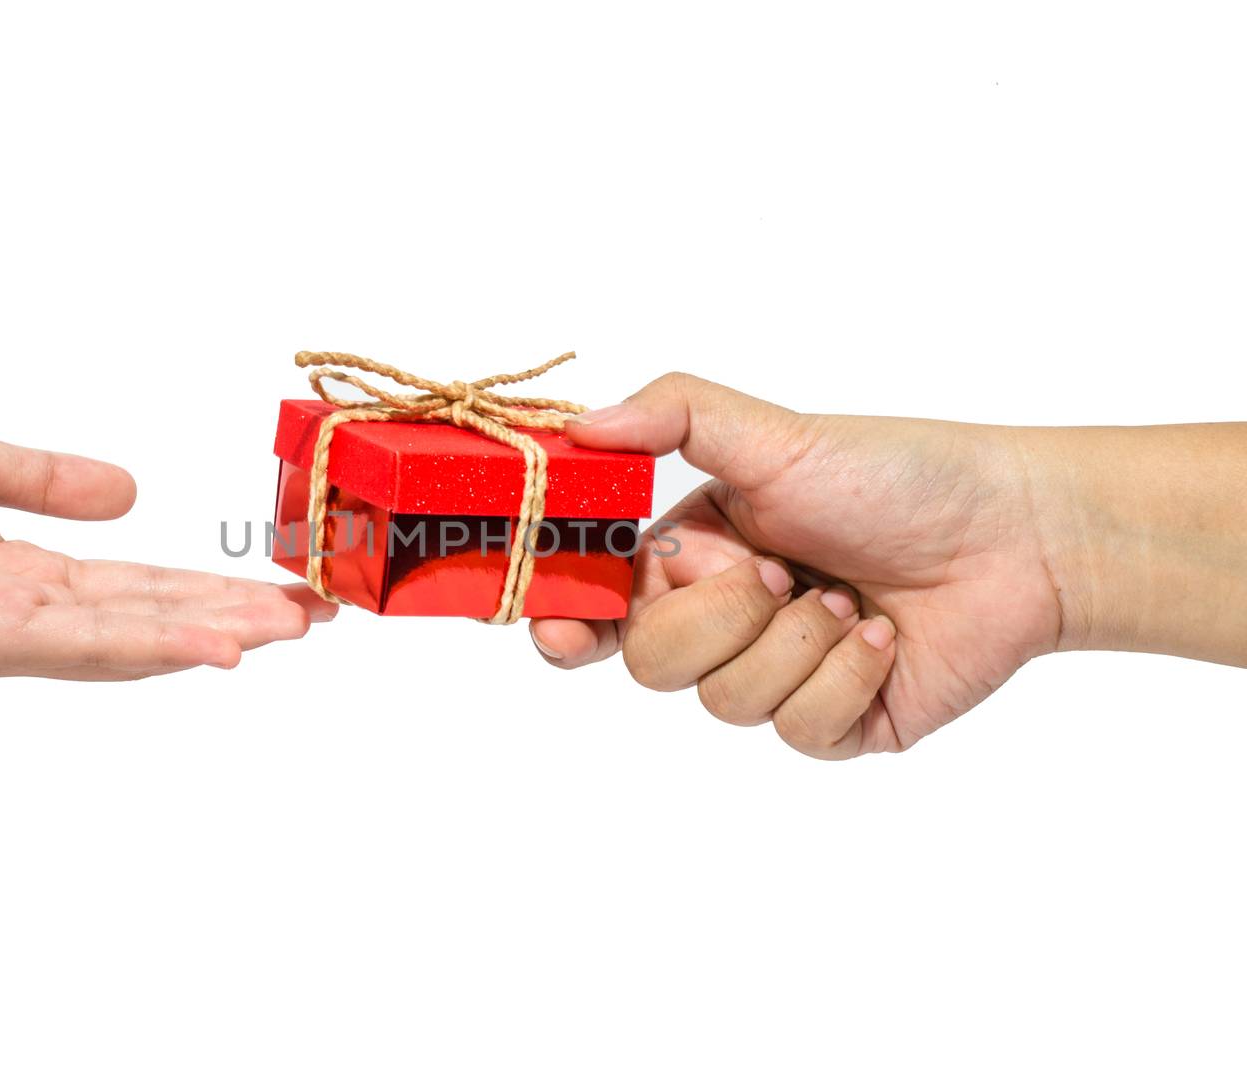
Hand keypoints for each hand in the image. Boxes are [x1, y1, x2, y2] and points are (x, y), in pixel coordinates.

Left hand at [0, 395, 332, 679]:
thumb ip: (54, 482)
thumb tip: (134, 492)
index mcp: (23, 583)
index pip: (139, 592)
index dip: (214, 588)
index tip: (283, 583)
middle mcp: (19, 623)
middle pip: (150, 624)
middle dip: (237, 620)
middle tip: (321, 615)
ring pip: (131, 644)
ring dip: (217, 636)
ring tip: (294, 629)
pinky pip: (82, 642)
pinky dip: (156, 644)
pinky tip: (217, 644)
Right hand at [530, 373, 1070, 758]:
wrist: (1014, 535)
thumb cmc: (898, 475)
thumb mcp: (777, 435)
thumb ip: (672, 416)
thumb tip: (579, 426)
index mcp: (694, 556)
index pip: (601, 604)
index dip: (570, 622)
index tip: (568, 626)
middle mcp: (725, 622)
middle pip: (653, 663)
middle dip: (718, 616)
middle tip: (780, 571)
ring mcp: (777, 678)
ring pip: (725, 701)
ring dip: (797, 640)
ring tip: (851, 596)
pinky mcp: (833, 726)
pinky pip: (800, 729)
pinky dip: (846, 675)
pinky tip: (882, 635)